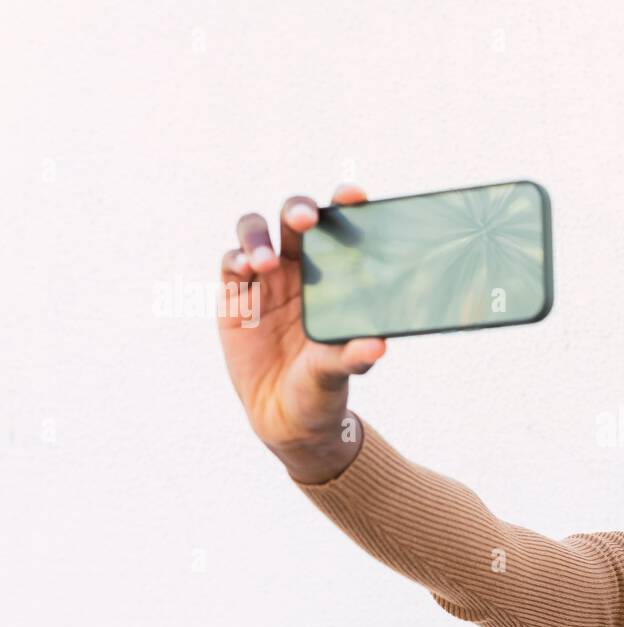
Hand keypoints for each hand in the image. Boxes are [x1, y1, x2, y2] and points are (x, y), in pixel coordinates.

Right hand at [216, 184, 384, 482]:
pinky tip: (246, 270)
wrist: (287, 419)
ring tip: (265, 263)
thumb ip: (355, 356)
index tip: (355, 196)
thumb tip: (378, 344)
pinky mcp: (235, 298)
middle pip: (292, 219)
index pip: (338, 228)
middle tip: (305, 221)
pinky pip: (230, 265)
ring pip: (254, 233)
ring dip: (257, 237)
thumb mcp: (340, 372)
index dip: (344, 204)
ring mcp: (265, 281)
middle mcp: (299, 269)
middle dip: (298, 210)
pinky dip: (236, 259)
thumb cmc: (322, 389)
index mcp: (334, 276)